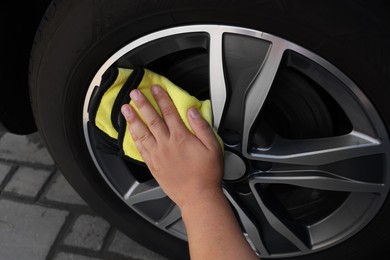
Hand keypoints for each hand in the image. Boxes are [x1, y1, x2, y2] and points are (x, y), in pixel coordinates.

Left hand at [121, 85, 223, 208]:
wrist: (198, 196)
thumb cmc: (207, 173)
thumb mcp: (213, 147)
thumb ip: (202, 127)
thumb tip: (192, 111)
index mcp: (181, 137)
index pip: (169, 112)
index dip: (161, 98)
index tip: (155, 88)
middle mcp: (166, 144)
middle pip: (152, 119)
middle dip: (142, 104)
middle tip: (134, 93)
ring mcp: (158, 155)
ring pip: (142, 133)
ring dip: (133, 119)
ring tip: (125, 109)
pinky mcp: (153, 166)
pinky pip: (140, 148)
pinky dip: (134, 138)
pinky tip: (130, 131)